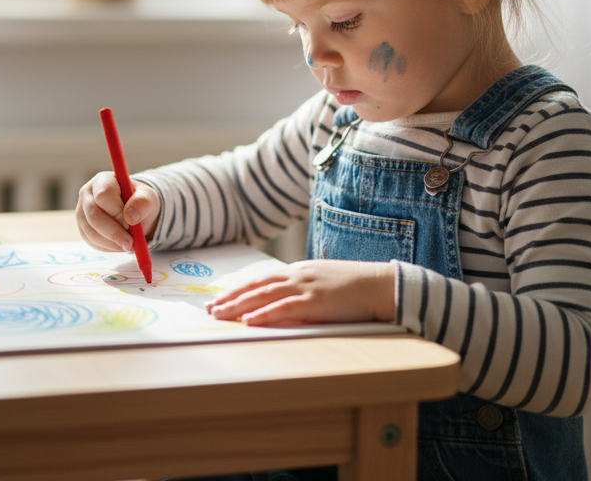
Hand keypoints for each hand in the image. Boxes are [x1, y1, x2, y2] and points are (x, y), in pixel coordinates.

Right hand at [75, 171, 160, 251]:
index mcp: (103, 180)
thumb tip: (131, 218)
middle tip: (130, 243)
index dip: (117, 212)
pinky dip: (108, 247)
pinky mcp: (83, 228)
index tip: (131, 222)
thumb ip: (142, 203)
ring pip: (92, 232)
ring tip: (129, 243)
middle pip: (94, 216)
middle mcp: (87, 194)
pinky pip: (92, 242)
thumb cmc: (139, 201)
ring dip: (113, 242)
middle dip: (114, 232)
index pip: (103, 195)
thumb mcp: (148, 198)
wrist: (134, 211)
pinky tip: (120, 244)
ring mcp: (82, 212)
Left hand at [206, 260, 394, 325]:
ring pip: (264, 295)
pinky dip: (264, 313)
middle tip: (209, 309)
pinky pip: (285, 308)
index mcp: (298, 271)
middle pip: (256, 285)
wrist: (381, 285)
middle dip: (230, 298)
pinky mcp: (316, 302)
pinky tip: (249, 320)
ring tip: (219, 315)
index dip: (238, 289)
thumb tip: (282, 304)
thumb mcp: (323, 284)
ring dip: (238, 306)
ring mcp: (306, 287)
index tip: (220, 298)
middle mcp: (297, 275)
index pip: (260, 279)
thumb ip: (302, 291)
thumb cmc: (355, 287)